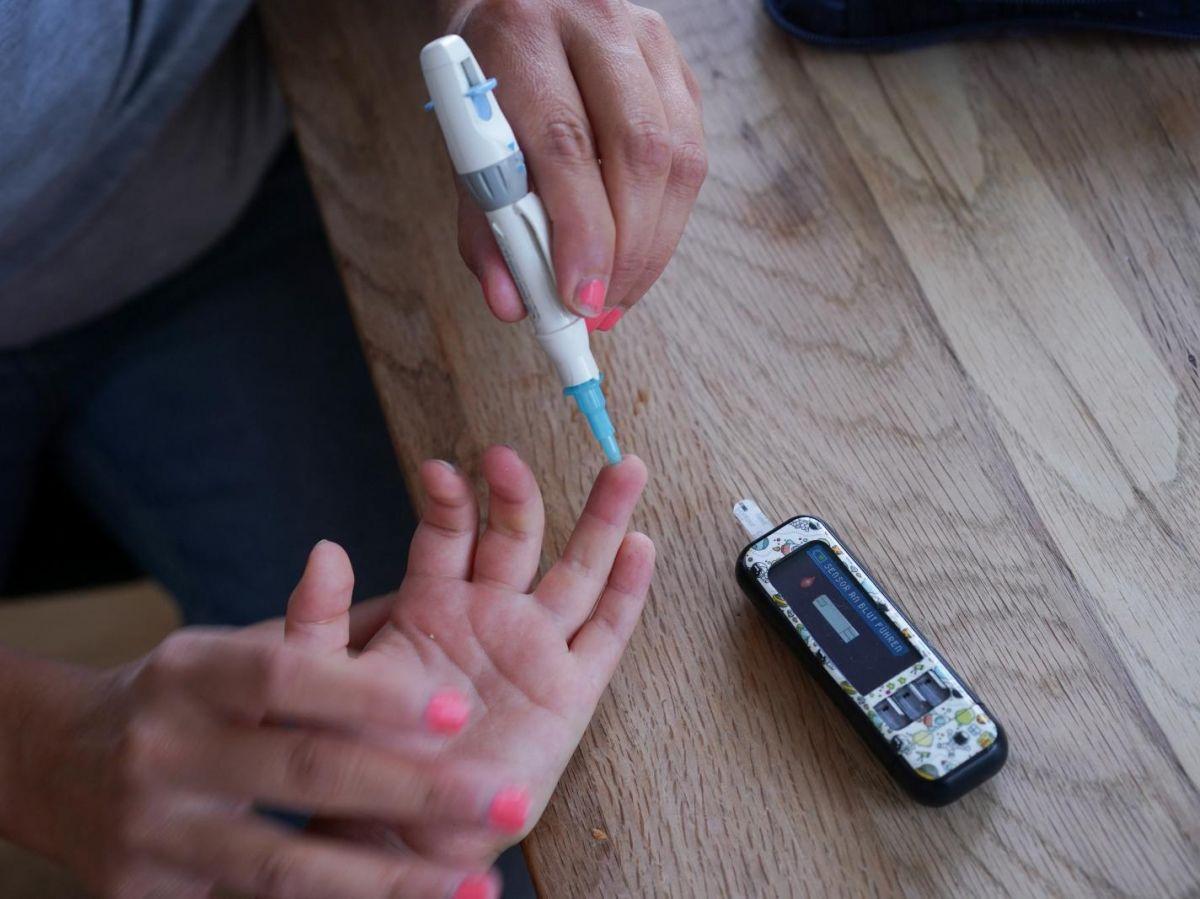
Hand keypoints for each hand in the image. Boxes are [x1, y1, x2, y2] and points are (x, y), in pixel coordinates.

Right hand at [4, 613, 518, 896]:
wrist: (56, 766)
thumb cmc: (188, 699)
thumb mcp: (231, 650)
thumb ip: (325, 633)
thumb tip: (430, 585)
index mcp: (193, 670)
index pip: (289, 673)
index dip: (373, 692)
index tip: (459, 709)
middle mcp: (166, 747)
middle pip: (303, 772)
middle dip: (416, 790)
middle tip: (510, 797)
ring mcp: (153, 831)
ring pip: (286, 866)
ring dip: (392, 882)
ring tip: (478, 886)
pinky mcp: (147, 896)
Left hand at [285, 446, 654, 866]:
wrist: (402, 829)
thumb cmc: (359, 757)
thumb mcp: (323, 680)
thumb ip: (319, 615)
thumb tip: (324, 547)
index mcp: (433, 606)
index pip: (449, 534)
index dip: (449, 499)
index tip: (439, 470)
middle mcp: (490, 615)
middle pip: (518, 535)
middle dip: (517, 493)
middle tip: (508, 459)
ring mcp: (535, 648)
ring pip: (578, 569)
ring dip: (602, 519)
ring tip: (621, 468)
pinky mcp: (570, 690)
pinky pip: (606, 632)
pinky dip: (627, 589)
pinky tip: (640, 546)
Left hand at [442, 0, 706, 327]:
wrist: (520, 1)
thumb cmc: (488, 77)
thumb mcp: (462, 139)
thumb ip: (483, 222)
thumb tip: (512, 302)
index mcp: (522, 33)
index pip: (564, 141)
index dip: (579, 231)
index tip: (576, 296)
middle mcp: (593, 23)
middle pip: (637, 150)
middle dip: (625, 249)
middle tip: (600, 307)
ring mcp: (647, 40)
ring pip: (678, 157)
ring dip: (653, 245)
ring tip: (618, 293)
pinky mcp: (679, 66)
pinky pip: (692, 156)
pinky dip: (667, 220)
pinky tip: (638, 251)